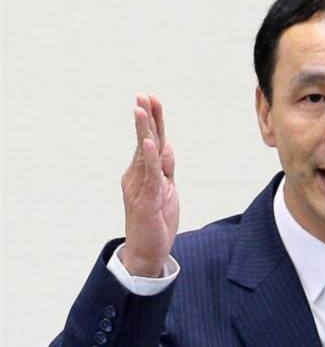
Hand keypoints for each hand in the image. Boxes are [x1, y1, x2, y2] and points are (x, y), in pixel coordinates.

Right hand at [119, 94, 179, 276]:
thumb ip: (165, 166)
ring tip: (141, 109)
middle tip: (143, 95)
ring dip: (144, 130)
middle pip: (144, 142)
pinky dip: (148, 157)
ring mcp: (139, 187)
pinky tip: (147, 142)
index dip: (152, 121)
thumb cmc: (156, 220)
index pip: (149, 141)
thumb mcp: (166, 188)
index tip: (151, 99)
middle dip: (145, 118)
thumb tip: (165, 144)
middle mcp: (136, 176)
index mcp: (142, 172)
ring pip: (143, 153)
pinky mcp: (145, 199)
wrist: (147, 251)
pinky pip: (149, 174)